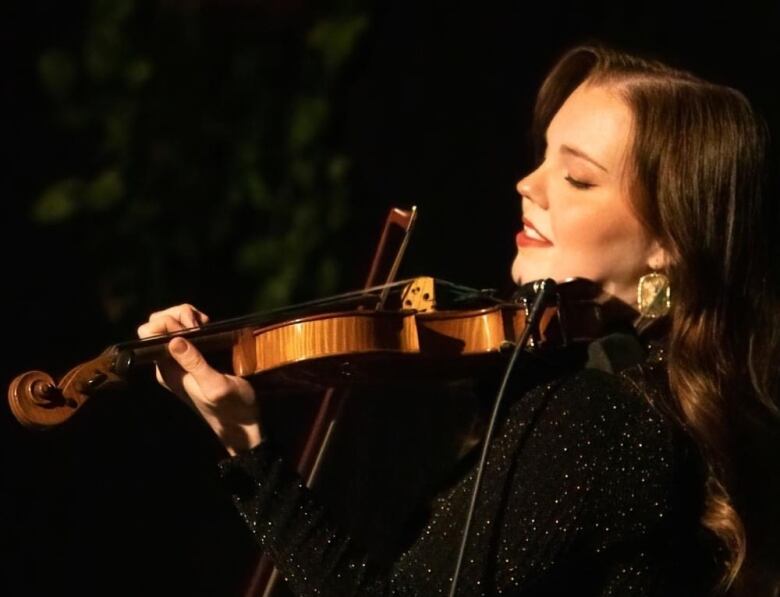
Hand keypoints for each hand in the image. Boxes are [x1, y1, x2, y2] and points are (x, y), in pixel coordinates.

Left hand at [137, 304, 262, 455]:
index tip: (192, 327)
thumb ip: (195, 364)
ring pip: (170, 325)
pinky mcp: (192, 358)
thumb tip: (174, 340)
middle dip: (177, 316)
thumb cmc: (232, 407)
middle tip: (201, 325)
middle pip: (157, 325)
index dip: (167, 322)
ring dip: (187, 317)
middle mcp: (167, 364)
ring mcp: (179, 360)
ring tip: (206, 325)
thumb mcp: (216, 385)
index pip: (149, 334)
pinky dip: (194, 323)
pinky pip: (183, 332)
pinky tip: (208, 327)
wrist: (242, 424)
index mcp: (167, 371)